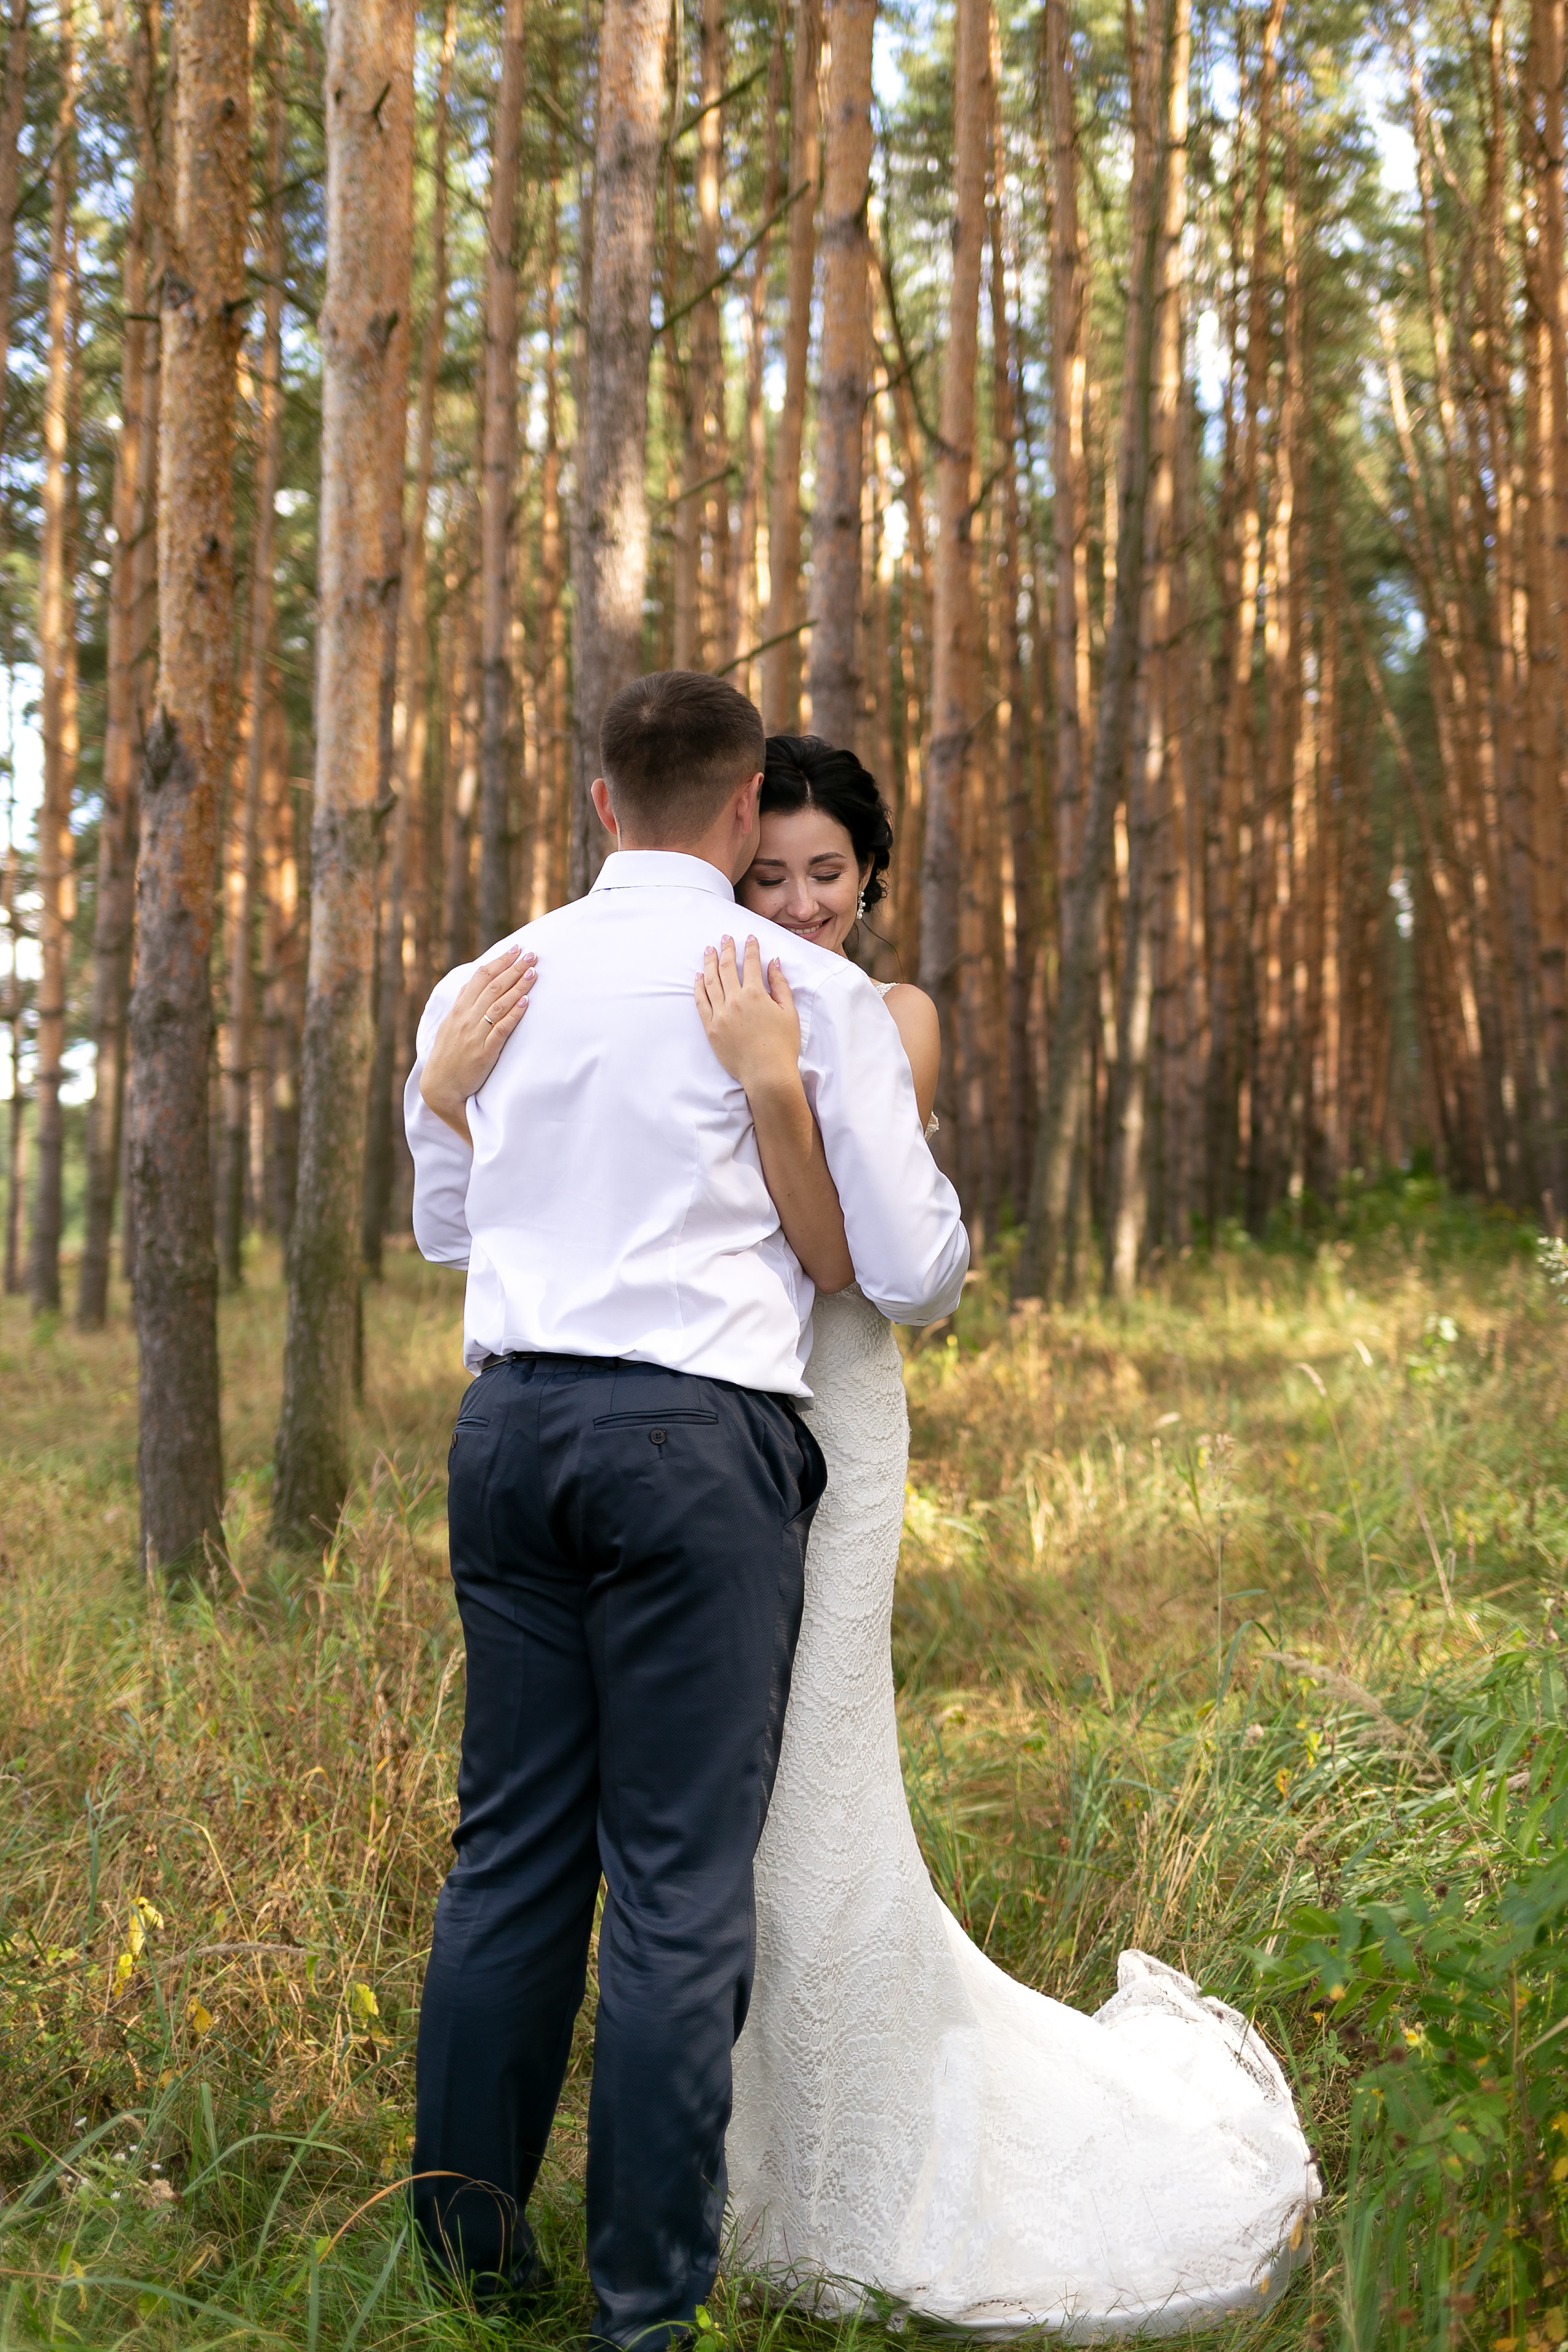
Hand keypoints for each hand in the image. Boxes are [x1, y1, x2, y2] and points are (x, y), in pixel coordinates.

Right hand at [421, 946, 536, 1142]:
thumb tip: (474, 981)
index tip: (516, 949)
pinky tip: (526, 1002)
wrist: (440, 1087)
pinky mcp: (484, 1052)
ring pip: (499, 1004)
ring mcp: (474, 1035)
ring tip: (533, 973)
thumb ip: (462, 1003)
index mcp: (458, 1010)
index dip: (499, 961)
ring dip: (517, 986)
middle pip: (493, 986)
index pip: (480, 977)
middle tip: (532, 955)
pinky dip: (514, 1013)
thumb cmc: (448, 1055)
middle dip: (514, 968)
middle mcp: (466, 1019)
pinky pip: (501, 1028)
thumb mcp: (449, 1025)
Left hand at [695, 935, 800, 1097]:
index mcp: (755, 994)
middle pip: (726, 967)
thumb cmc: (783, 1045)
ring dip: (709, 962)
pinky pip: (701, 1002)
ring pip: (710, 981)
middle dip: (726, 949)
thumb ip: (780, 985)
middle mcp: (734, 1000)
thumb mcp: (789, 1012)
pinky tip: (699, 977)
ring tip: (709, 950)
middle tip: (725, 938)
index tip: (749, 938)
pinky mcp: (710, 1028)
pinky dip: (699, 987)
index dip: (750, 948)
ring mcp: (719, 1014)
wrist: (767, 1074)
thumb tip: (774, 962)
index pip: (750, 963)